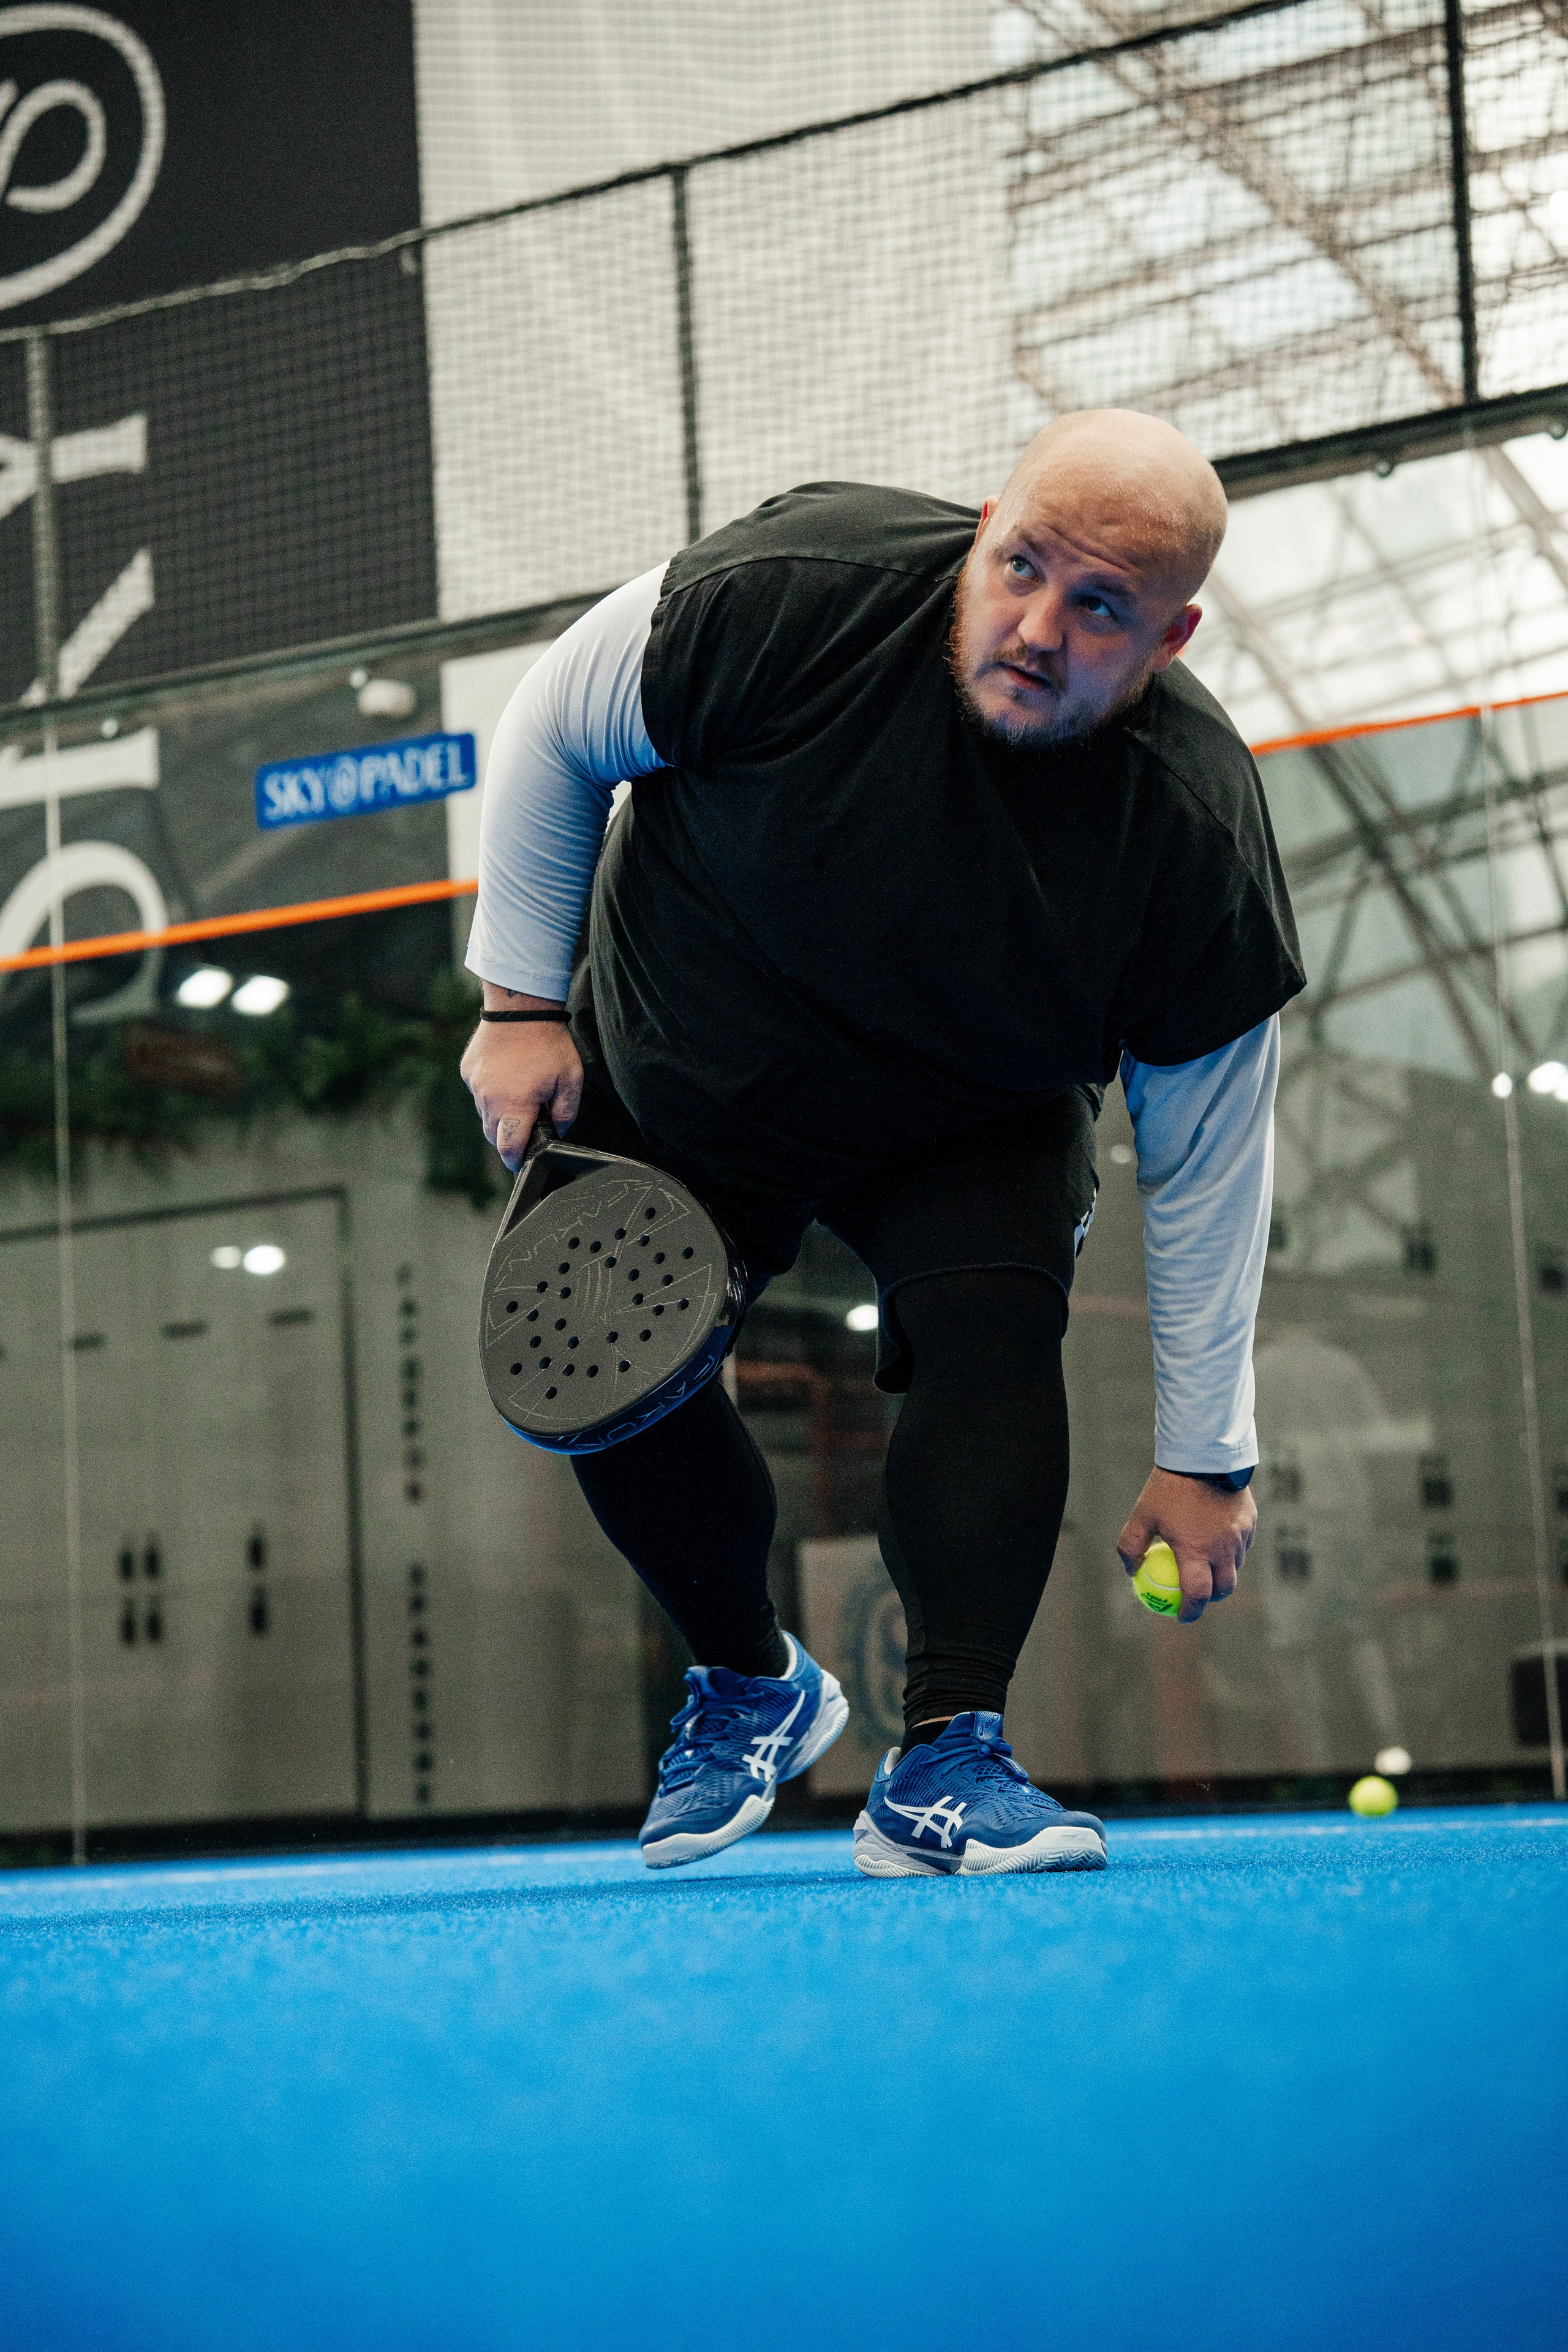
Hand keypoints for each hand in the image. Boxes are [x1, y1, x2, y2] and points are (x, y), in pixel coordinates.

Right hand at [459, 989, 583, 1170]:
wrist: (520, 1007)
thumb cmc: (548, 1043)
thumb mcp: (571, 1080)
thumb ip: (566, 1113)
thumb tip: (559, 1132)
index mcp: (514, 1106)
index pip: (508, 1148)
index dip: (515, 1160)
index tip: (521, 1163)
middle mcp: (489, 1099)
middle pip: (494, 1135)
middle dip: (509, 1138)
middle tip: (526, 1128)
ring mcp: (475, 1085)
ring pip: (484, 1115)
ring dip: (499, 1115)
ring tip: (518, 1098)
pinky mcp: (467, 1071)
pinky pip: (478, 1093)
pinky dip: (490, 1094)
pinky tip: (506, 1078)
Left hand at [1116, 1467, 1255, 1624]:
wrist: (1202, 1454)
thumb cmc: (1168, 1487)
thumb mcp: (1142, 1515)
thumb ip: (1131, 1546)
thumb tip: (1131, 1571)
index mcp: (1196, 1551)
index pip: (1197, 1596)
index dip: (1190, 1612)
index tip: (1181, 1616)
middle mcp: (1222, 1549)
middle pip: (1223, 1588)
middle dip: (1211, 1598)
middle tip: (1197, 1594)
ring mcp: (1239, 1536)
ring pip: (1235, 1567)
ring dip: (1222, 1573)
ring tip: (1206, 1564)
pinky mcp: (1250, 1522)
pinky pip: (1243, 1546)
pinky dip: (1232, 1551)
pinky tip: (1217, 1539)